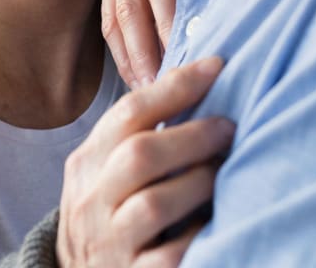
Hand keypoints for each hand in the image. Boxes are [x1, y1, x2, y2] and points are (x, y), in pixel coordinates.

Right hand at [56, 57, 233, 267]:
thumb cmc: (104, 212)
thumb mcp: (103, 171)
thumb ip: (134, 138)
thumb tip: (192, 86)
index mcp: (86, 162)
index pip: (127, 113)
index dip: (174, 87)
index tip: (214, 67)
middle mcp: (92, 198)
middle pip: (140, 154)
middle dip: (192, 136)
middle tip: (229, 127)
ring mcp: (109, 242)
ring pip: (154, 204)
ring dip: (198, 182)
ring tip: (225, 171)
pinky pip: (169, 257)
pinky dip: (198, 236)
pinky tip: (217, 223)